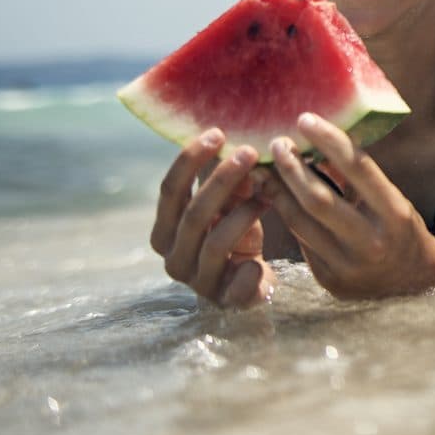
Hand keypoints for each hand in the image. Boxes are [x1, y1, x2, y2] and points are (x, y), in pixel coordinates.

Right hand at [150, 129, 275, 308]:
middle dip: (222, 180)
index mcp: (165, 231)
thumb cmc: (235, 234)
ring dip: (244, 215)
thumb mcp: (229, 204)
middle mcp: (173, 257)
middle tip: (251, 152)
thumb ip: (227, 180)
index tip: (217, 133)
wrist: (250, 283)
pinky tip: (259, 262)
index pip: (169, 191)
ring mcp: (196, 281)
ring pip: (215, 243)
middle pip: (193, 214)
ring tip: (269, 194)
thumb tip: (236, 141)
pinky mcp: (223, 301)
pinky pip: (235, 283)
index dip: (189, 161)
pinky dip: (248, 270)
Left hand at [256, 114, 434, 299]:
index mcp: (393, 213)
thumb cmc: (400, 229)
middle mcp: (371, 242)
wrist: (413, 282)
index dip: (328, 140)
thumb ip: (356, 177)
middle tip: (277, 144)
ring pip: (300, 222)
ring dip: (278, 192)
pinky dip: (287, 216)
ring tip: (265, 169)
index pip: (357, 168)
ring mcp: (347, 265)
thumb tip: (318, 142)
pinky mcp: (329, 280)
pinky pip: (301, 241)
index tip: (305, 119)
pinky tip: (275, 197)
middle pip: (318, 199)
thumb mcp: (390, 199)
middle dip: (291, 168)